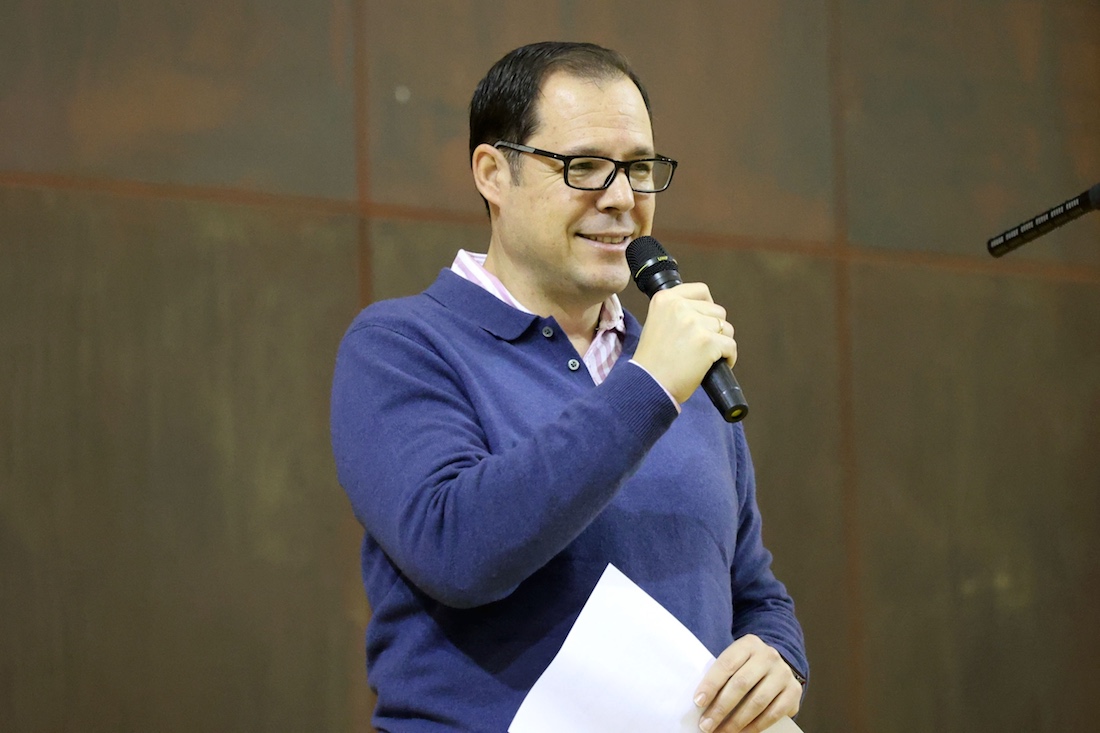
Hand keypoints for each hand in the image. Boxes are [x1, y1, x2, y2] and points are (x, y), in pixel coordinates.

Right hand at [631, 283, 736, 403]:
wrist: (648, 384)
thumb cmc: (652, 362)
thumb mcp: (655, 323)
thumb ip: (675, 313)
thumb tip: (703, 314)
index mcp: (665, 299)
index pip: (701, 290)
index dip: (707, 306)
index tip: (705, 320)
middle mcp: (680, 307)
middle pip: (717, 311)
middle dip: (715, 328)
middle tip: (702, 345)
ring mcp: (695, 324)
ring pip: (726, 328)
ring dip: (721, 343)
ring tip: (707, 356)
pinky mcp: (708, 342)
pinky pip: (731, 346)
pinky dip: (729, 357)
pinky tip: (716, 365)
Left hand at [693, 635, 801, 732]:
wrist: (776, 667)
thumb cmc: (747, 667)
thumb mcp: (736, 661)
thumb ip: (722, 675)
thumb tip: (701, 702)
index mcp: (749, 644)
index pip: (726, 664)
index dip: (711, 684)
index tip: (698, 702)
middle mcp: (768, 656)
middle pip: (741, 684)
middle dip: (721, 708)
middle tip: (706, 725)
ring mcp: (783, 673)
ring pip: (757, 701)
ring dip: (736, 721)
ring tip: (721, 732)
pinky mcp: (794, 691)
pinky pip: (772, 713)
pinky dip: (755, 726)